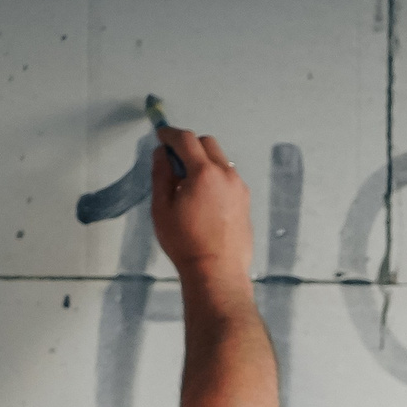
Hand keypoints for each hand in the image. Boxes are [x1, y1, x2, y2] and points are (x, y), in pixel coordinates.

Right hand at [149, 125, 254, 283]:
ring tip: (188, 182)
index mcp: (204, 173)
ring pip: (221, 160)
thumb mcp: (162, 207)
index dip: (170, 134)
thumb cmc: (185, 243)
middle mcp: (227, 175)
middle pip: (208, 143)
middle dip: (189, 144)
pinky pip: (229, 178)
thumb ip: (161, 175)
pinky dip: (215, 176)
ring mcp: (240, 188)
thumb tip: (161, 154)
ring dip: (203, 161)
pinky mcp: (246, 201)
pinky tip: (204, 197)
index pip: (186, 139)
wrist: (217, 272)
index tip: (160, 135)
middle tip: (173, 159)